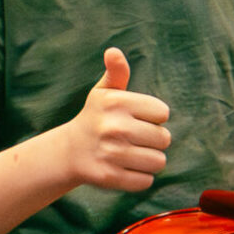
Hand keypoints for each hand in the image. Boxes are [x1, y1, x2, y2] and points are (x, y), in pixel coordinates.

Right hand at [58, 49, 174, 194]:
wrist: (68, 151)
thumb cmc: (95, 117)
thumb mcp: (103, 92)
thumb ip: (116, 72)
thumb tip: (114, 52)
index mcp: (116, 102)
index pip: (163, 113)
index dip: (152, 117)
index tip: (135, 119)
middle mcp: (113, 127)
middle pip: (165, 139)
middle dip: (153, 140)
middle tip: (133, 138)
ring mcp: (111, 154)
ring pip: (158, 162)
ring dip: (148, 160)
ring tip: (130, 154)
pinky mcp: (110, 177)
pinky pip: (146, 181)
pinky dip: (139, 177)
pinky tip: (123, 168)